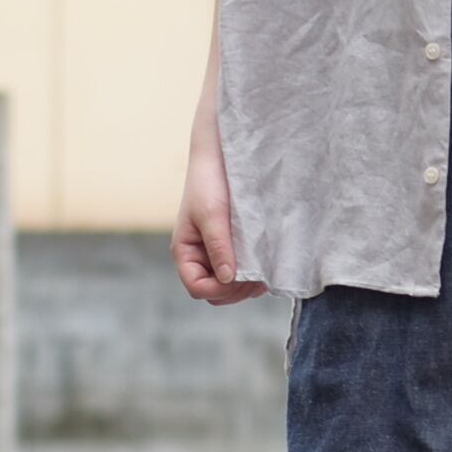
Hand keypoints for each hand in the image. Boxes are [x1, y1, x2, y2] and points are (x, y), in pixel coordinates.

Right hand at [174, 145, 266, 305]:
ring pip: (230, 287)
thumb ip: (218, 247)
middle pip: (215, 293)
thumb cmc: (208, 182)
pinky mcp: (235, 249)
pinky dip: (254, 275)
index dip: (218, 289)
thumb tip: (227, 279)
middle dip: (235, 290)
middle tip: (257, 277)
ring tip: (264, 272)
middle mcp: (200, 258)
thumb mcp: (212, 215)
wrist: (220, 158)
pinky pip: (243, 274)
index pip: (197, 288)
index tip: (239, 277)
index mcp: (186, 252)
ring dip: (247, 285)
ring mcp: (217, 255)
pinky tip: (266, 266)